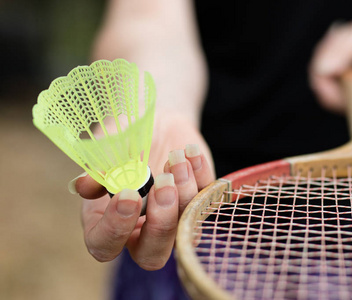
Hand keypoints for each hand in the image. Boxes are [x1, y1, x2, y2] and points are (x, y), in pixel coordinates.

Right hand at [70, 117, 214, 269]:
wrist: (154, 122)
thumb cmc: (124, 138)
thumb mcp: (107, 146)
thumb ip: (98, 166)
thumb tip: (85, 186)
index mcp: (106, 221)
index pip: (105, 246)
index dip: (115, 228)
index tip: (128, 194)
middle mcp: (140, 229)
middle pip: (151, 255)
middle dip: (161, 223)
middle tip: (163, 184)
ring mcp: (172, 220)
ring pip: (184, 228)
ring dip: (184, 190)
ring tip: (175, 156)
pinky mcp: (198, 204)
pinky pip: (205, 201)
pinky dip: (200, 175)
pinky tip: (189, 152)